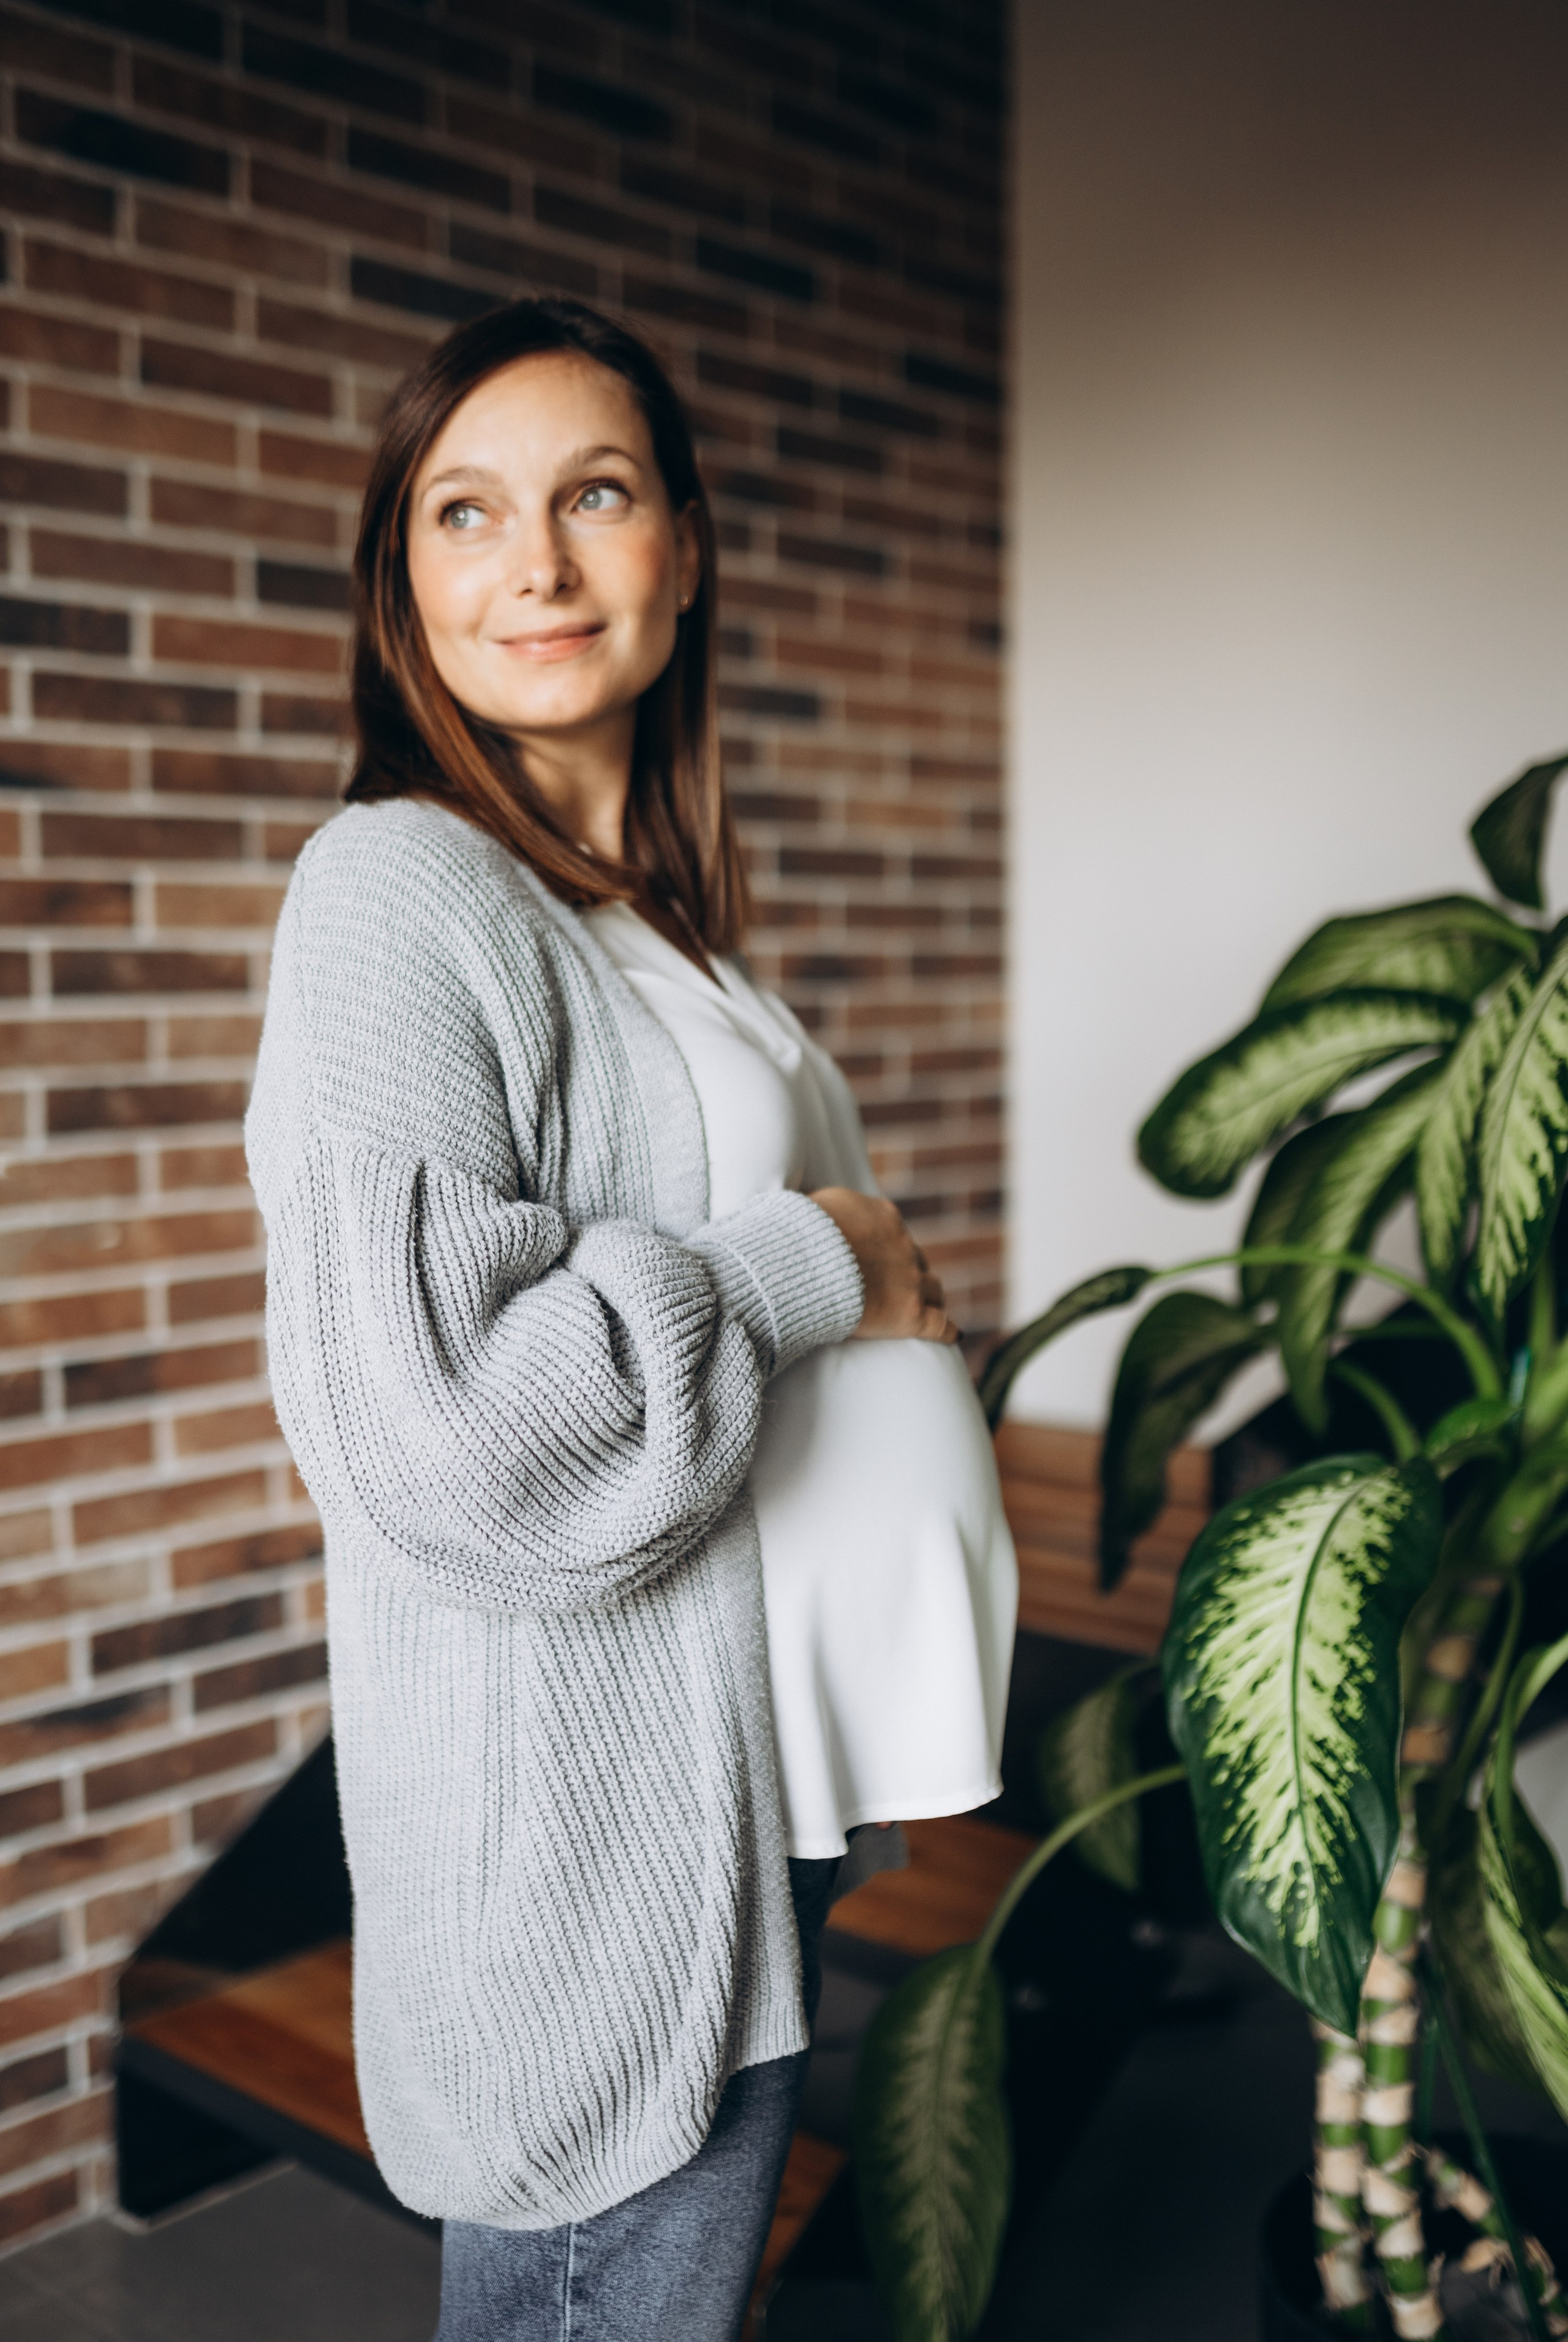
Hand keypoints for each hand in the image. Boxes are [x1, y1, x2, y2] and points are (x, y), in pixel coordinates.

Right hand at [808, 1187, 958, 1343]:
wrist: (804, 1265)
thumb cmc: (799, 1236)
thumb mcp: (816, 1208)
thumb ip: (831, 1214)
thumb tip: (821, 1218)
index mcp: (883, 1216)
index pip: (895, 1233)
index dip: (889, 1248)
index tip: (881, 1259)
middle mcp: (902, 1245)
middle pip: (917, 1260)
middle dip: (911, 1271)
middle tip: (902, 1286)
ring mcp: (910, 1280)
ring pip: (933, 1288)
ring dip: (930, 1296)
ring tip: (929, 1307)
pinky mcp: (909, 1314)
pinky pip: (939, 1324)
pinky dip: (948, 1330)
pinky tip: (954, 1335)